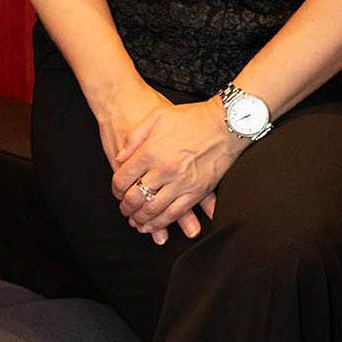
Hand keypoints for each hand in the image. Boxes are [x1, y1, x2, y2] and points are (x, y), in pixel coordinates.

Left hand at [98, 82, 215, 245]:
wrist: (226, 123)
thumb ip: (135, 137)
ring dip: (140, 219)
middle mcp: (164, 170)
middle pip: (135, 198)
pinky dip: (161, 223)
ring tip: (135, 221)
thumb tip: (120, 158)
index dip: (116, 189)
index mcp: (150, 151)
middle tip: (124, 209)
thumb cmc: (193, 117)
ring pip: (152, 210)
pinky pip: (175, 214)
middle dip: (125, 207)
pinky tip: (153, 226)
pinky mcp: (197, 192)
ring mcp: (181, 183)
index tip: (117, 191)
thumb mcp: (157, 116)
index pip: (122, 178)